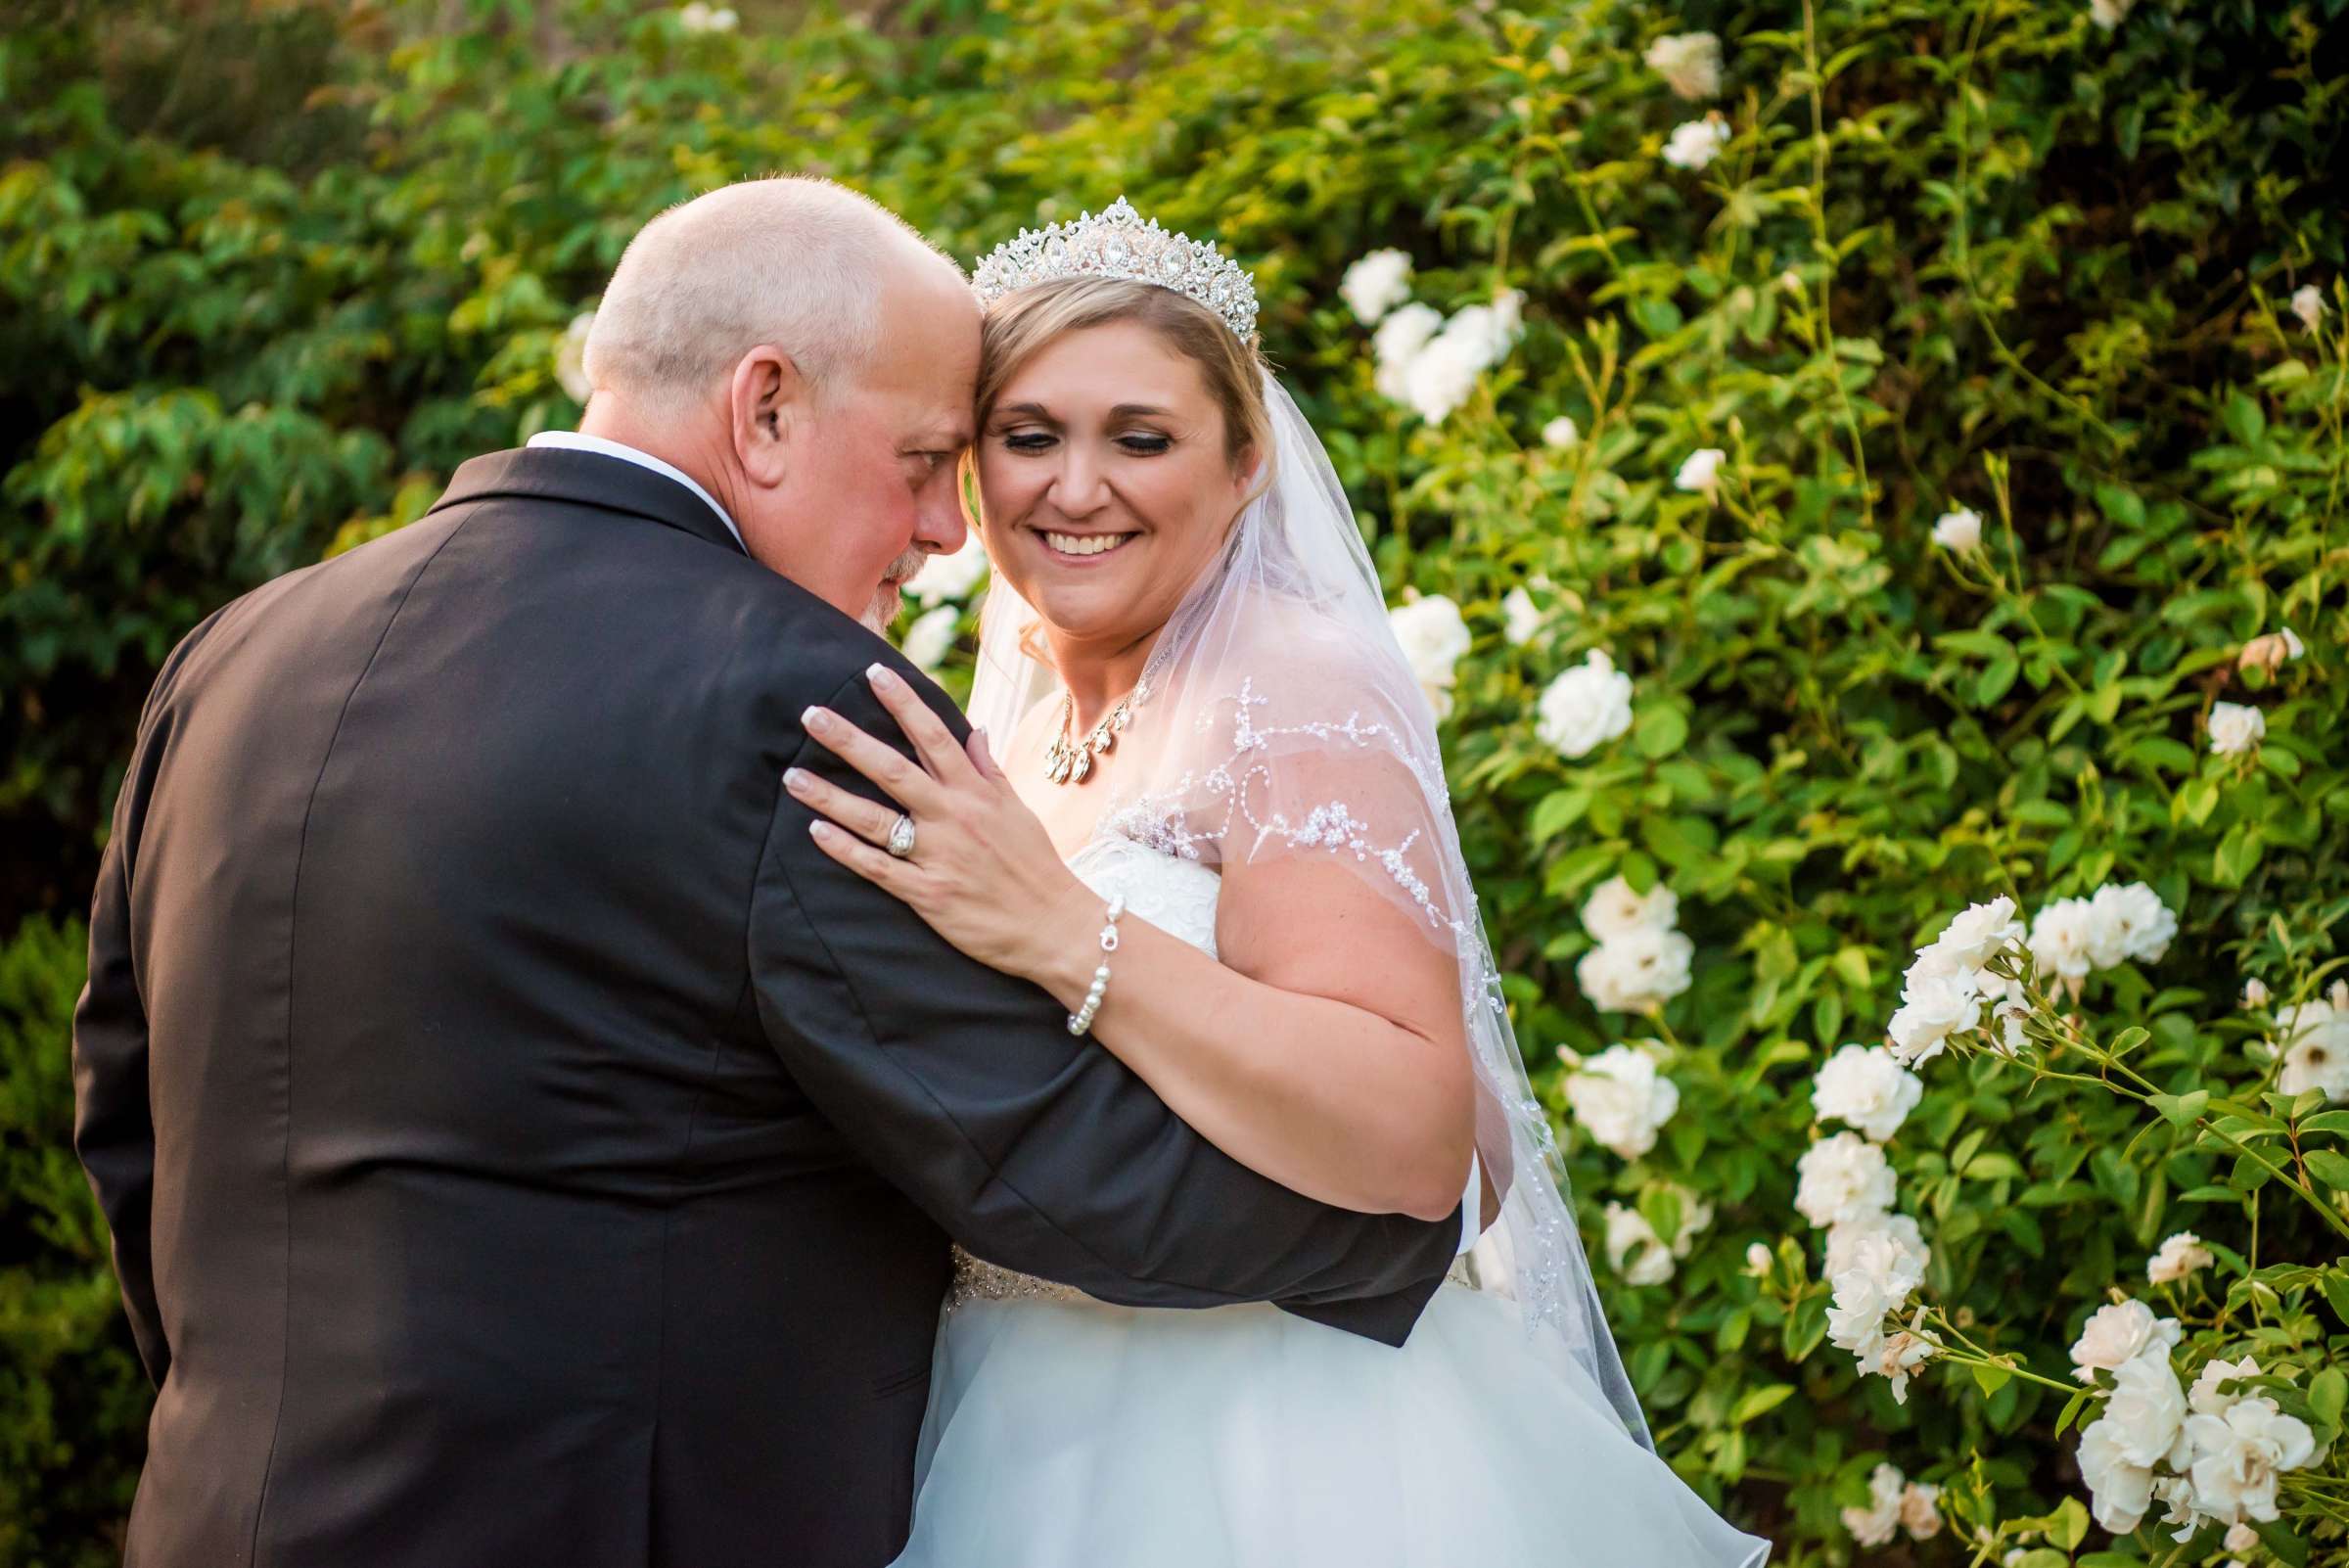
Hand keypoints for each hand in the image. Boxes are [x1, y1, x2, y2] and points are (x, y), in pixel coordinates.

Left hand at [788, 663, 1096, 984]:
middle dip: (848, 741)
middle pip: (892, 770)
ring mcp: (937, 856)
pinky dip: (845, 850)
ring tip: (793, 776)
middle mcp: (953, 817)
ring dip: (830, 796)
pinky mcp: (927, 894)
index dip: (903, 702)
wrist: (1054, 926)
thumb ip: (989, 770)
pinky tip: (815, 832)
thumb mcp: (1017, 810)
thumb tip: (974, 730)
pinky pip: (877, 868)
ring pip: (874, 819)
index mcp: (975, 793)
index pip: (934, 735)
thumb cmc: (1035, 865)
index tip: (873, 674)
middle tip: (811, 716)